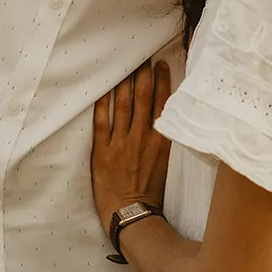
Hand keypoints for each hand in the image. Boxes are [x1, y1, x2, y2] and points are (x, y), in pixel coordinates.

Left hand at [91, 61, 172, 239]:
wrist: (133, 215)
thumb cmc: (152, 192)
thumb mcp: (168, 163)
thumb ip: (167, 139)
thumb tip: (170, 117)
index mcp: (161, 140)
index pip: (162, 102)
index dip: (161, 80)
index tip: (161, 64)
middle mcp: (142, 137)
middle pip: (143, 97)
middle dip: (142, 74)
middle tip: (142, 57)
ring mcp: (121, 143)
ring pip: (123, 104)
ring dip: (125, 82)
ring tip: (125, 66)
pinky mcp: (102, 151)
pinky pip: (101, 121)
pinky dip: (102, 103)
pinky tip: (103, 89)